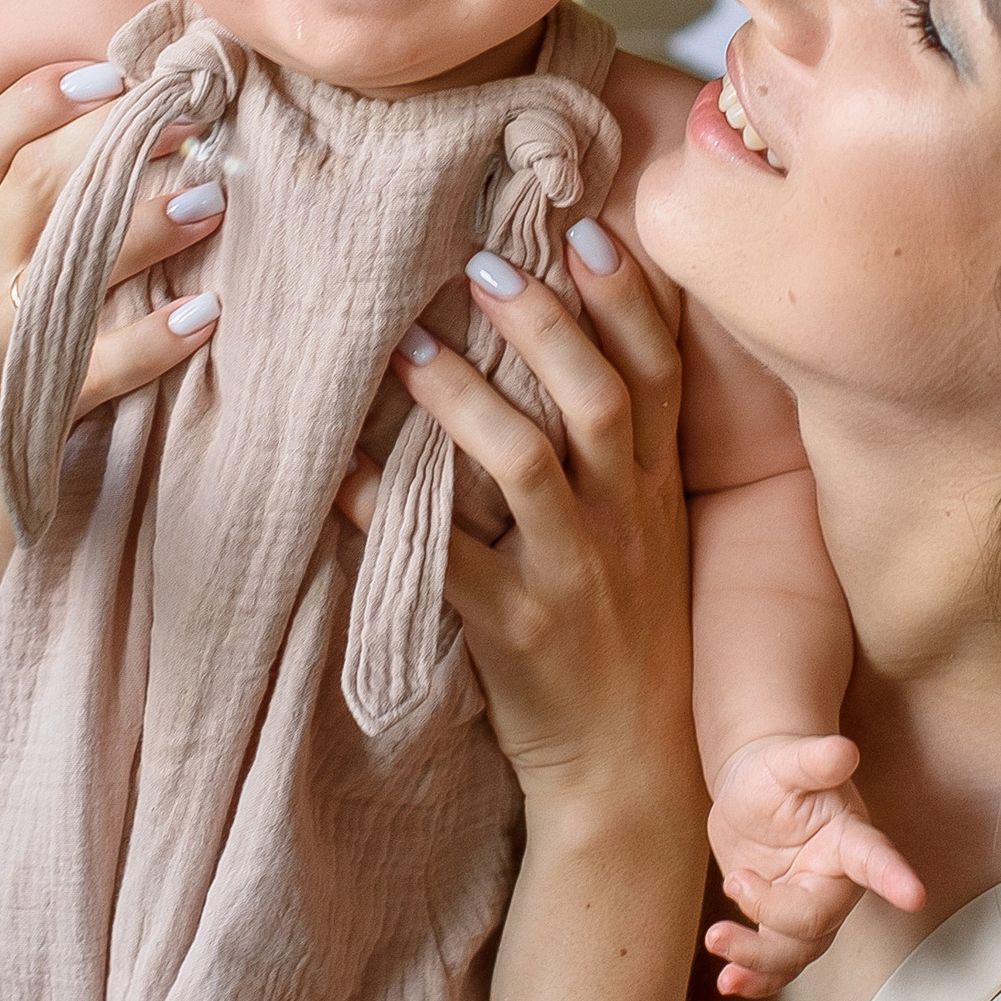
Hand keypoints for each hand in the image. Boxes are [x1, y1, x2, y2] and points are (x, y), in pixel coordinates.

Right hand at [0, 65, 222, 417]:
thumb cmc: (37, 327)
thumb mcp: (28, 256)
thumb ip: (68, 196)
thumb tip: (156, 108)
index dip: (39, 101)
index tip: (114, 74)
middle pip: (36, 185)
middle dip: (114, 145)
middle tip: (191, 123)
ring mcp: (1, 337)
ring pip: (69, 267)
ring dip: (146, 228)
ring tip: (211, 202)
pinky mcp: (35, 402)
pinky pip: (98, 364)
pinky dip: (155, 338)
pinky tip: (206, 311)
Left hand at [337, 230, 697, 812]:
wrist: (631, 773)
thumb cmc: (627, 641)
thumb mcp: (650, 540)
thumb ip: (622, 457)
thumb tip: (570, 352)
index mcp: (656, 492)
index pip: (659, 373)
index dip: (626, 296)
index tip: (585, 228)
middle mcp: (625, 522)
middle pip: (598, 396)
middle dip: (544, 321)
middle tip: (481, 264)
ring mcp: (574, 576)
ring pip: (527, 462)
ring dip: (465, 396)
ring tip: (408, 345)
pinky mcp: (516, 630)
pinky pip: (445, 557)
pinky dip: (385, 508)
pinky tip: (341, 468)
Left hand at [704, 735, 925, 1000]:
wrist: (753, 792)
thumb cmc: (776, 773)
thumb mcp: (787, 761)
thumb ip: (814, 760)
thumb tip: (843, 750)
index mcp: (848, 840)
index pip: (874, 859)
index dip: (894, 877)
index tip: (915, 896)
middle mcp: (835, 882)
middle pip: (816, 920)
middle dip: (773, 913)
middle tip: (735, 880)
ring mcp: (808, 910)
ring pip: (795, 953)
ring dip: (756, 957)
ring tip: (716, 938)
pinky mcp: (780, 927)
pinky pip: (776, 966)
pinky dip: (755, 979)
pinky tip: (729, 982)